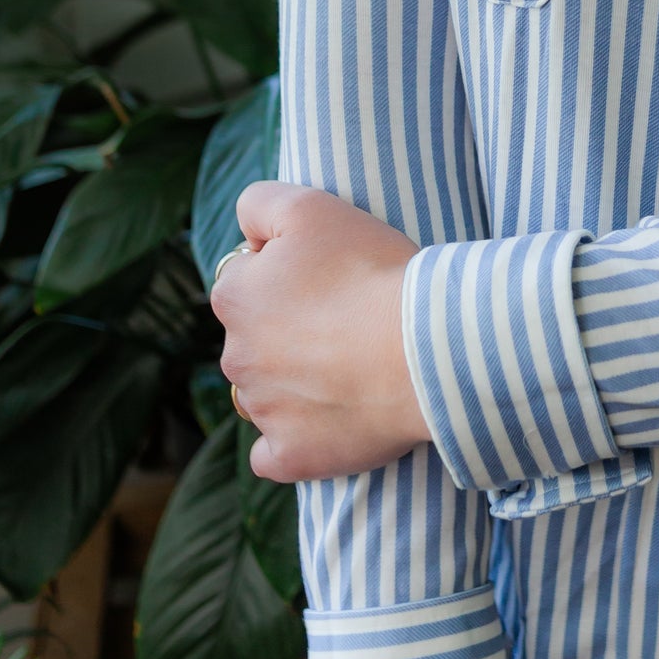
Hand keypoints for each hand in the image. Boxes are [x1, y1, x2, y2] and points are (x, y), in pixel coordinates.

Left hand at [211, 181, 430, 482]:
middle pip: (254, 338)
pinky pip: (274, 454)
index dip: (288, 274)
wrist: (424, 347)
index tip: (331, 276)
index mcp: (233, 297)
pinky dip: (294, 440)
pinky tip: (327, 421)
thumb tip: (244, 231)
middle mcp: (236, 357)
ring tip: (351, 366)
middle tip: (346, 319)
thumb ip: (259, 203)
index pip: (245, 279)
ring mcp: (262, 411)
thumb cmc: (371, 270)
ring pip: (265, 393)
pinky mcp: (291, 455)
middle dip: (287, 330)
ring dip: (293, 382)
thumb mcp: (311, 206)